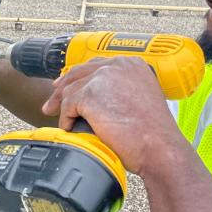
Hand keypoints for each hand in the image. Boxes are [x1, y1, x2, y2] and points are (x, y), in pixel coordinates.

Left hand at [41, 56, 181, 175]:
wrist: (159, 147)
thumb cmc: (154, 134)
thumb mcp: (142, 100)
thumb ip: (122, 91)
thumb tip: (101, 99)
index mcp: (132, 65)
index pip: (98, 66)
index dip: (80, 77)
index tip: (67, 86)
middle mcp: (118, 65)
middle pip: (80, 73)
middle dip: (64, 88)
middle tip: (52, 103)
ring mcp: (104, 77)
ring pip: (72, 89)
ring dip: (63, 107)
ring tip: (62, 121)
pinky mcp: (91, 94)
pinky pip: (68, 105)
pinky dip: (66, 119)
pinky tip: (70, 129)